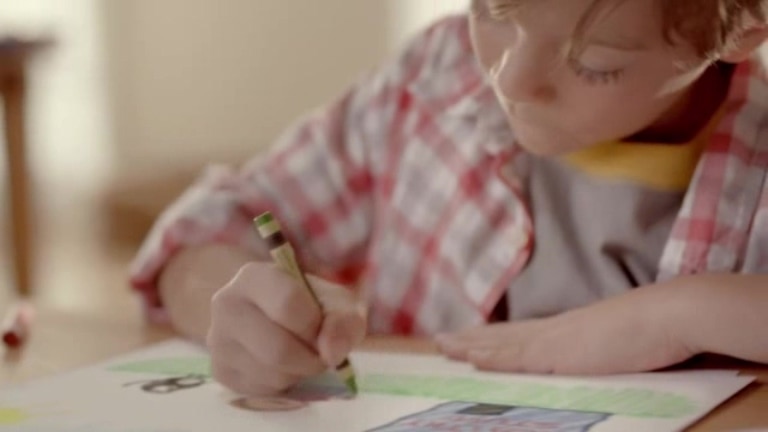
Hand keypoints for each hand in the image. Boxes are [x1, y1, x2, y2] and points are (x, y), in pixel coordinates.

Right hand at [206, 261, 366, 395]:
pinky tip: (283, 367)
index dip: (315, 325)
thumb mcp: (337, 303)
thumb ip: (344, 321)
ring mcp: (218, 340)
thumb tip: (333, 353)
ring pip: (271, 374)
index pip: (288, 304)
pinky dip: (283, 385)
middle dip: (310, 359)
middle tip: (320, 354)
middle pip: (277, 349)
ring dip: (299, 374)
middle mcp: (226, 304)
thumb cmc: (310, 305)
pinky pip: (261, 390)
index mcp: (254, 276)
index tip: (323, 329)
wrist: (277, 317)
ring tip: (301, 356)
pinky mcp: (219, 370)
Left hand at [435, 285, 694, 374]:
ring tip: (442, 346)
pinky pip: (518, 357)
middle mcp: (554, 331)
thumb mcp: (615, 339)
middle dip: (470, 340)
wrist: (669, 314)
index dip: (492, 337)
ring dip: (470, 346)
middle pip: (503, 336)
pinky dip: (493, 358)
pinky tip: (471, 358)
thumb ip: (594, 347)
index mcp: (566, 329)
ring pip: (502, 344)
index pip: (520, 334)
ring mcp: (556, 341)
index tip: (469, 338)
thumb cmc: (652, 328)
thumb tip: (588, 354)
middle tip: (440, 341)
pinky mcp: (561, 354)